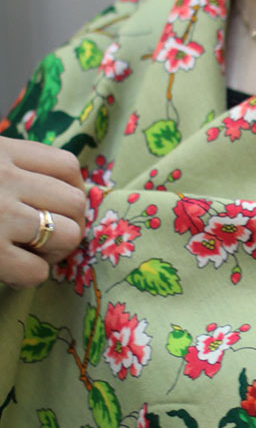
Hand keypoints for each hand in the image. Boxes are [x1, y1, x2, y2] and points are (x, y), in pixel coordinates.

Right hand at [0, 137, 85, 285]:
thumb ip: (16, 170)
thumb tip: (66, 199)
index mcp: (2, 151)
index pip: (67, 165)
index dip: (72, 191)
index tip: (55, 207)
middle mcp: (4, 177)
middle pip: (75, 202)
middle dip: (68, 226)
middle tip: (43, 239)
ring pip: (68, 235)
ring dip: (54, 252)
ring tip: (28, 254)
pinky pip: (37, 271)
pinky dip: (28, 276)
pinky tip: (8, 272)